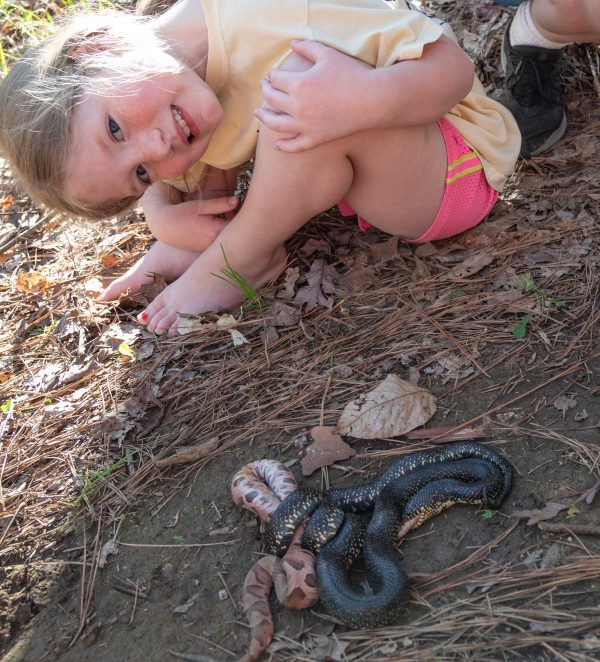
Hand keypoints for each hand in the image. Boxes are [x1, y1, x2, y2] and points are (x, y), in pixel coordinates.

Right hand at [142, 182, 237, 251]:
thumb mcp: (200, 206)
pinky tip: (213, 224)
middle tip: (230, 210)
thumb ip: (220, 204)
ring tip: (222, 215)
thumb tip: (237, 200)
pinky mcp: (205, 250)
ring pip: (226, 237)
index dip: (241, 215)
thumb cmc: (181, 213)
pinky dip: (219, 233)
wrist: (163, 227)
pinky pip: (218, 241)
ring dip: (227, 228)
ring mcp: (210, 249)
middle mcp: (214, 243)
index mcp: (215, 231)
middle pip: (233, 233)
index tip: (239, 206)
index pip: (237, 225)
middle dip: (234, 221)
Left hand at [255, 40, 372, 151]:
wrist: (371, 100)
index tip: (274, 74)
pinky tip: (277, 145)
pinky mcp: (316, 139)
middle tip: (264, 87)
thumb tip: (292, 44)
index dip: (272, 75)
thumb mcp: (327, 54)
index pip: (275, 79)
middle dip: (265, 91)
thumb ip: (307, 47)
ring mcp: (306, 126)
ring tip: (259, 113)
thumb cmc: (350, 74)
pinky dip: (284, 146)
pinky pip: (295, 146)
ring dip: (264, 118)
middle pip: (271, 100)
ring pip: (276, 124)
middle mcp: (298, 107)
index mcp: (299, 84)